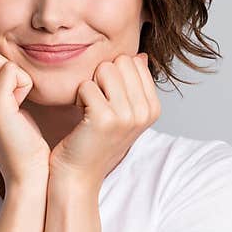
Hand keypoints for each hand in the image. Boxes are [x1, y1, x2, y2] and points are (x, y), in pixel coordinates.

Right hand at [0, 44, 49, 187]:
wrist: (26, 174)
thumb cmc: (22, 142)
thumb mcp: (2, 111)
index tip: (7, 90)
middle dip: (3, 64)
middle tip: (14, 94)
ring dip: (13, 72)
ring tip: (18, 99)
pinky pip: (10, 70)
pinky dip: (23, 81)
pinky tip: (23, 103)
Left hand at [48, 53, 161, 189]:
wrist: (78, 176)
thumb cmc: (95, 142)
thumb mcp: (123, 112)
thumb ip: (133, 84)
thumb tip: (140, 56)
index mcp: (153, 108)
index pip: (134, 62)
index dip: (114, 76)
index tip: (109, 100)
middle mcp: (145, 112)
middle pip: (120, 62)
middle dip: (102, 78)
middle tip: (97, 105)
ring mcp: (127, 116)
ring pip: (104, 70)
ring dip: (90, 87)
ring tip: (89, 110)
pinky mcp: (104, 118)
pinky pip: (86, 86)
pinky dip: (77, 99)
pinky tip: (80, 119)